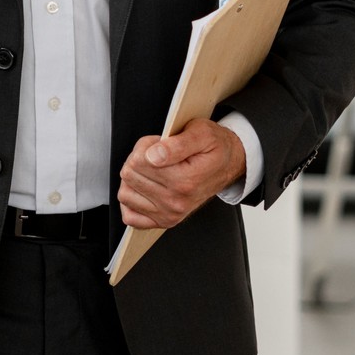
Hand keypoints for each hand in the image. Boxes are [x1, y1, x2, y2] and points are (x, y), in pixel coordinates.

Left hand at [117, 118, 246, 229]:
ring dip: (134, 178)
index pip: (139, 160)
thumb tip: (153, 156)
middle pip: (129, 174)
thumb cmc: (214, 147)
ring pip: (125, 193)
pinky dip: (133, 201)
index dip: (146, 145)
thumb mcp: (201, 133)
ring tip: (154, 170)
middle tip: (159, 155)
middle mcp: (177, 202)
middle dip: (139, 159)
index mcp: (185, 181)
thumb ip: (177, 144)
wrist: (228, 164)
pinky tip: (145, 188)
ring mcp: (170, 214)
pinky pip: (130, 216)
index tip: (161, 144)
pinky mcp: (164, 221)